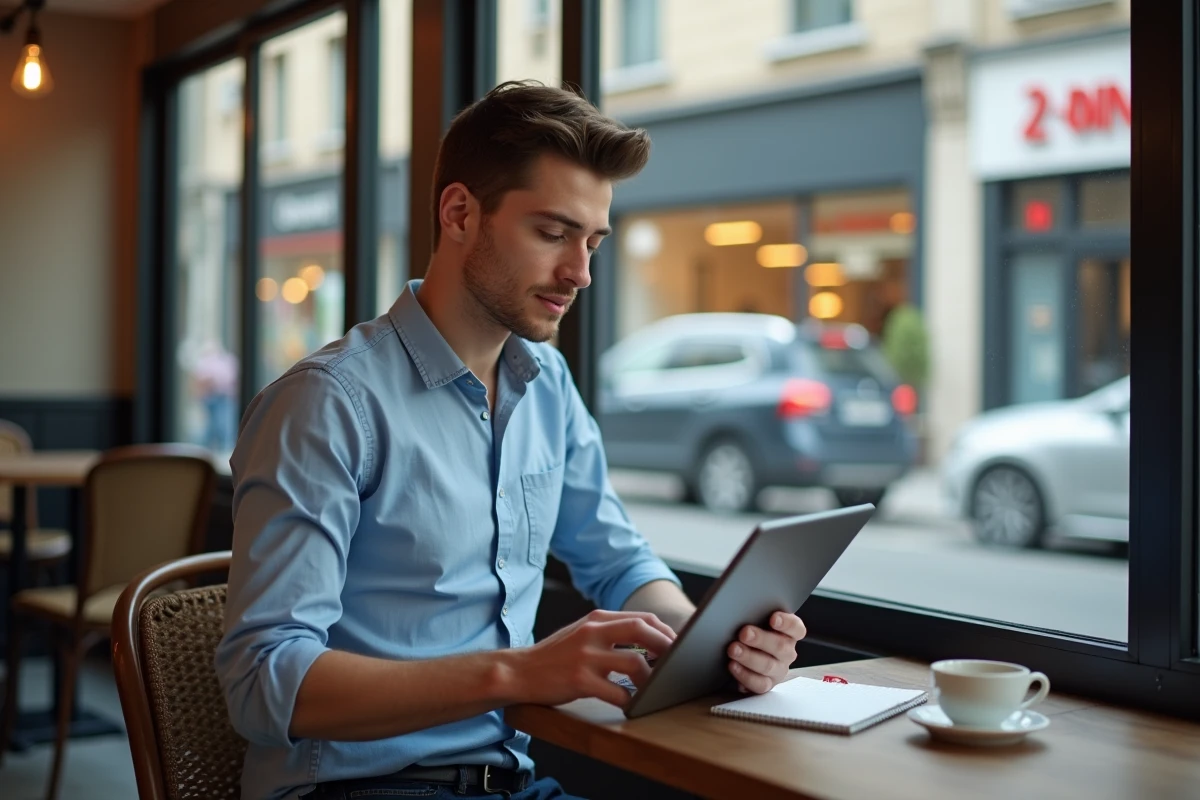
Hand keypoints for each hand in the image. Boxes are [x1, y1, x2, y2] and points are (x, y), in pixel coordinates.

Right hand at [511, 609, 675, 708]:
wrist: (518, 671)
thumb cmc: (554, 656)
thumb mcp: (581, 633)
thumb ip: (609, 631)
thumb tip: (648, 638)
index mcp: (596, 618)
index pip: (642, 618)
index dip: (664, 632)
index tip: (676, 646)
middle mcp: (593, 631)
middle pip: (643, 632)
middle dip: (666, 648)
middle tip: (677, 664)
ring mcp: (586, 656)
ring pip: (635, 664)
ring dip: (652, 679)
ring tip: (655, 689)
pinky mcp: (580, 680)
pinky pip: (617, 693)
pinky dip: (630, 701)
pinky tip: (632, 705)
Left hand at [726, 611, 806, 693]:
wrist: (745, 653)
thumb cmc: (753, 632)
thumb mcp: (757, 621)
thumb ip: (756, 615)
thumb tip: (741, 609)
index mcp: (789, 633)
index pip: (796, 627)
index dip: (786, 623)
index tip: (773, 618)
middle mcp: (787, 652)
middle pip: (780, 647)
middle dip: (761, 639)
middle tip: (744, 633)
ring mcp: (778, 670)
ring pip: (768, 666)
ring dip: (749, 657)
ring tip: (734, 649)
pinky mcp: (766, 684)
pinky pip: (759, 684)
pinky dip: (745, 675)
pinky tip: (733, 666)